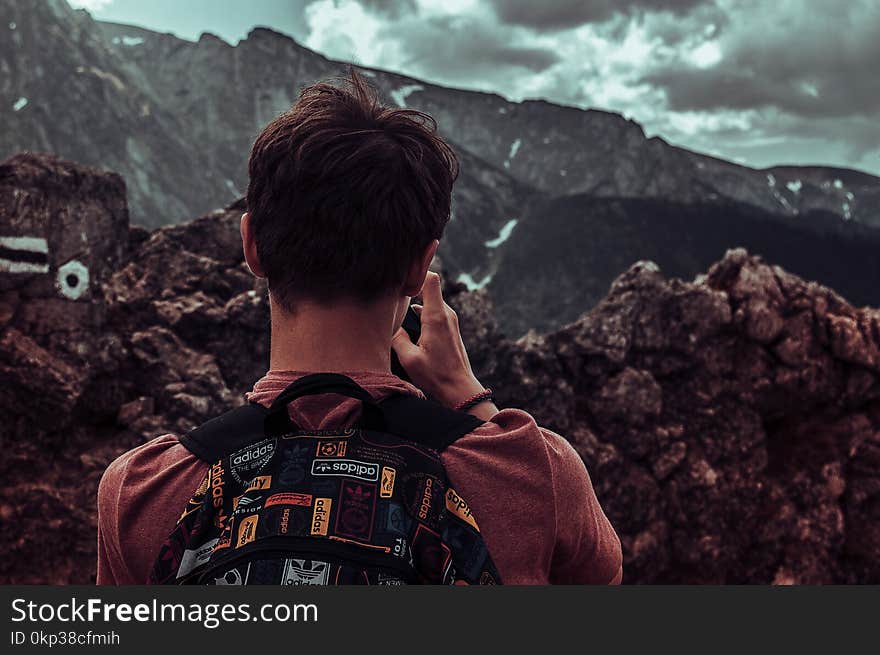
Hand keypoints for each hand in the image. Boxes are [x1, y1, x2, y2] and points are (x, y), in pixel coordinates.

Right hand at [392, 272, 497, 418]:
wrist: (460, 389)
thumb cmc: (436, 375)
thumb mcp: (409, 359)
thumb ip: (397, 337)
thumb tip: (391, 325)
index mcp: (436, 317)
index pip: (431, 279)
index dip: (417, 271)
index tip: (401, 273)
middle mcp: (446, 314)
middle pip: (429, 286)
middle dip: (412, 286)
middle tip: (393, 290)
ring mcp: (450, 321)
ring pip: (431, 300)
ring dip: (416, 300)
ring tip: (398, 305)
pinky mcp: (450, 328)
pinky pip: (434, 311)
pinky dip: (423, 311)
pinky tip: (411, 320)